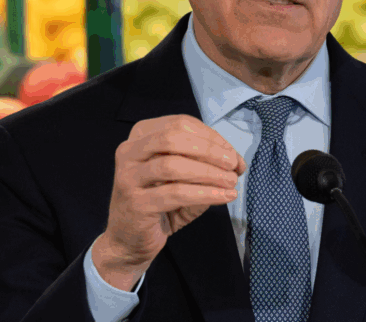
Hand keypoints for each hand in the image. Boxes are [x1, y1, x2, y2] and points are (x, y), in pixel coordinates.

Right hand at [92, 114, 245, 289]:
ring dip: (208, 172)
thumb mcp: (184, 178)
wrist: (129, 240)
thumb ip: (205, 164)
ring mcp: (128, 177)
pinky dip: (204, 193)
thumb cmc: (159, 204)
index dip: (211, 137)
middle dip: (209, 149)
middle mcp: (129, 151)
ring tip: (231, 181)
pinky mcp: (135, 203)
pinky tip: (223, 196)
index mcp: (142, 136)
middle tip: (232, 164)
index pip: (180, 123)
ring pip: (172, 165)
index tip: (232, 154)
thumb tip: (236, 162)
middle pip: (173, 138)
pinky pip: (175, 193)